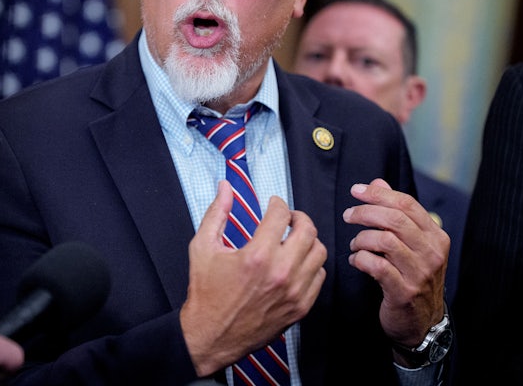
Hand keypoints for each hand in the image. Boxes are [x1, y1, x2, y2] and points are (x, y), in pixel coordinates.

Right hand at [180, 180, 326, 376]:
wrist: (211, 334)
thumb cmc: (206, 292)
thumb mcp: (202, 247)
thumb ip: (217, 213)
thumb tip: (225, 187)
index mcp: (257, 255)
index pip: (281, 215)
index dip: (277, 203)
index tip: (273, 204)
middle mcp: (280, 273)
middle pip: (308, 230)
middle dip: (298, 217)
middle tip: (288, 218)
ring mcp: (294, 292)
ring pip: (318, 252)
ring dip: (308, 240)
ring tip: (294, 239)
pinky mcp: (300, 307)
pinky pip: (319, 277)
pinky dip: (311, 265)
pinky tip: (296, 262)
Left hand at [343, 178, 448, 349]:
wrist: (422, 321)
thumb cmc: (412, 276)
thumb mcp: (411, 243)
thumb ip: (395, 212)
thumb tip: (377, 182)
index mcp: (436, 235)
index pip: (406, 204)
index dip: (378, 194)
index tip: (356, 190)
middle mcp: (432, 252)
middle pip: (394, 219)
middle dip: (364, 213)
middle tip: (348, 215)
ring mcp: (420, 273)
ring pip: (385, 240)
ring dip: (361, 238)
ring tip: (355, 244)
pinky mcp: (404, 291)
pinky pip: (377, 266)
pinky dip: (361, 259)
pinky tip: (356, 260)